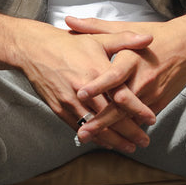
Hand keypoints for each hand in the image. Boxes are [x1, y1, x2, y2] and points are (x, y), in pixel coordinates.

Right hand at [20, 22, 156, 151]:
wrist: (34, 49)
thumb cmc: (69, 43)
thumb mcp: (98, 37)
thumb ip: (125, 39)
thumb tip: (149, 38)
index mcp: (96, 71)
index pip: (121, 95)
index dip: (137, 109)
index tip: (151, 118)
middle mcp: (84, 89)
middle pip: (111, 116)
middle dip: (129, 132)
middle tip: (145, 141)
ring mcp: (70, 101)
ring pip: (95, 126)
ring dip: (114, 140)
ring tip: (129, 147)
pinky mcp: (59, 108)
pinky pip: (80, 127)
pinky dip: (94, 137)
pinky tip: (106, 142)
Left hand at [65, 16, 185, 144]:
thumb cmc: (155, 36)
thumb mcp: (126, 28)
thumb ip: (95, 27)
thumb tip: (68, 20)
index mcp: (132, 58)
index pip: (113, 75)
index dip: (98, 85)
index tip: (81, 94)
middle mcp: (142, 78)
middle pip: (120, 104)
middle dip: (100, 120)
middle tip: (83, 132)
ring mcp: (152, 93)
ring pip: (129, 116)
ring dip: (111, 130)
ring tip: (91, 138)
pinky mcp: (158, 103)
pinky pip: (139, 119)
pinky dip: (125, 128)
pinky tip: (109, 138)